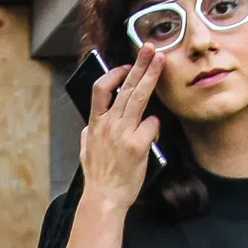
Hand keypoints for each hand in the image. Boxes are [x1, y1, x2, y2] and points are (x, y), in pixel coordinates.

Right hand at [79, 43, 163, 210]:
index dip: (115, 73)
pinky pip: (152, 125)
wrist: (104, 198)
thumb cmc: (99, 177)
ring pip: (139, 98)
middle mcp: (108, 124)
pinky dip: (155, 126)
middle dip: (139, 64)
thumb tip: (92, 123)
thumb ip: (90, 132)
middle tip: (150, 49)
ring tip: (161, 61)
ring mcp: (123, 133)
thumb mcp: (86, 149)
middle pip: (125, 87)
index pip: (101, 89)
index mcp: (95, 124)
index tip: (126, 66)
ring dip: (151, 77)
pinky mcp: (137, 145)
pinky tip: (153, 133)